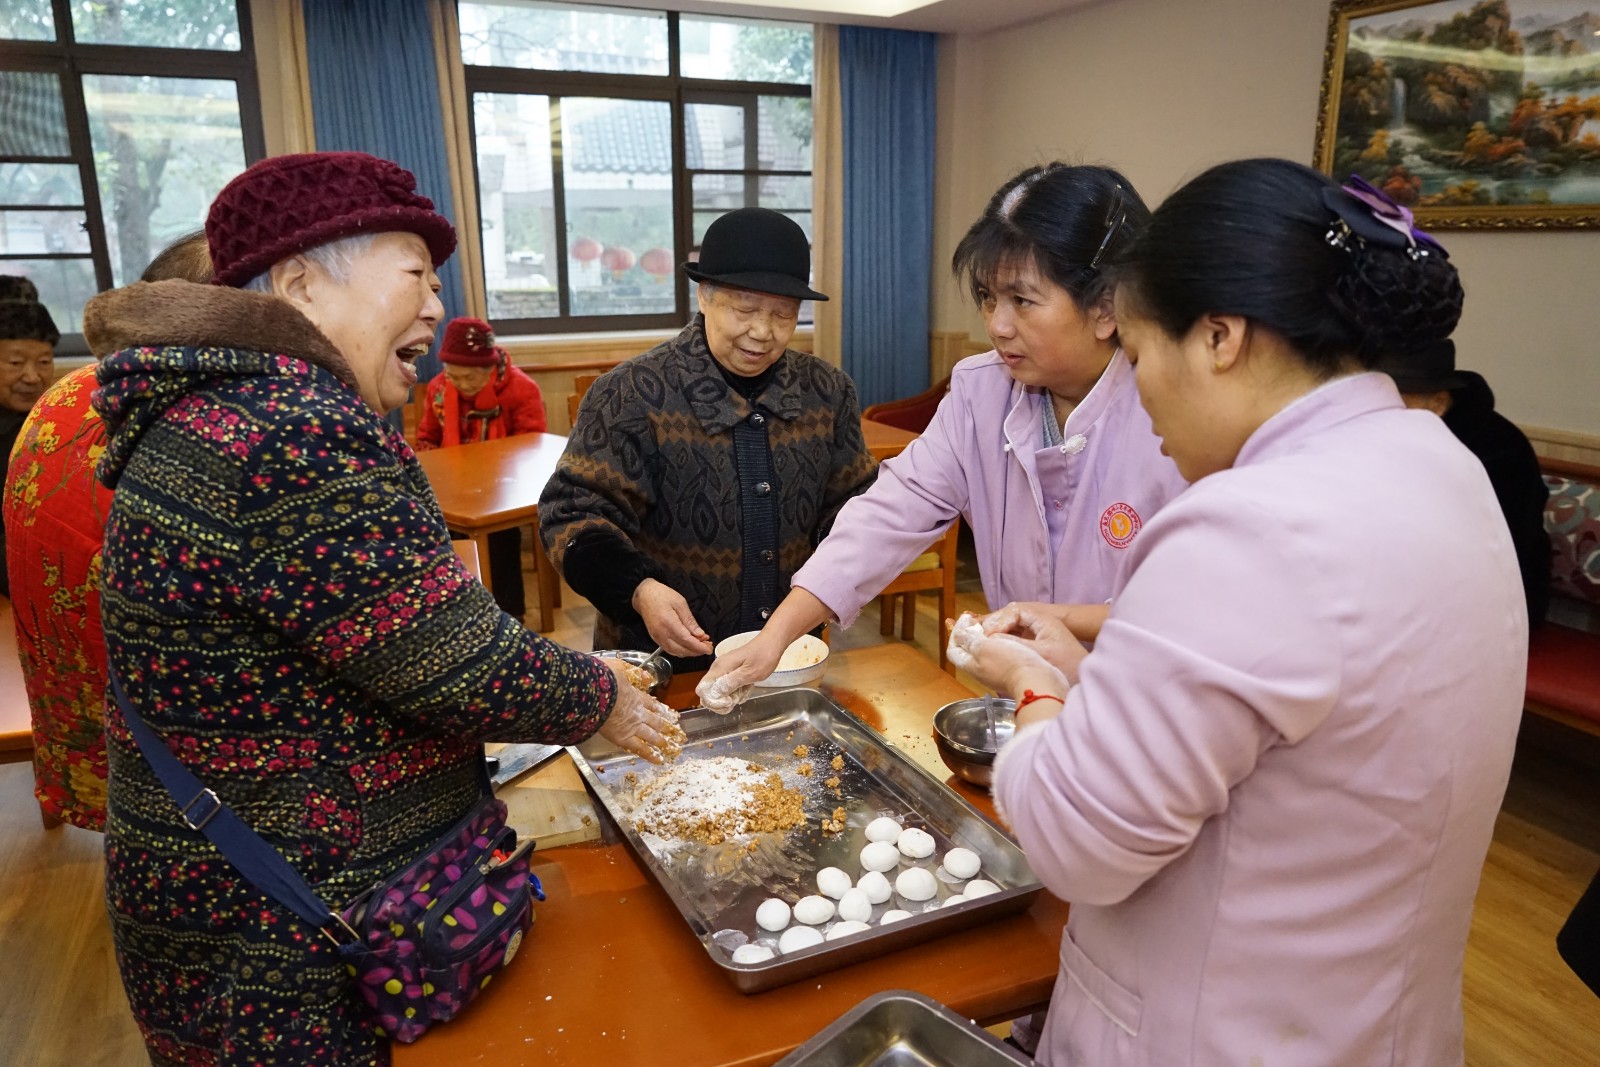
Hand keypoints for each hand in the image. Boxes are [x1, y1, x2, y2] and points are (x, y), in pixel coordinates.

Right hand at [597, 659, 679, 762]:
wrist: (594, 692)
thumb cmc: (601, 678)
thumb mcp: (619, 667)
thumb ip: (635, 672)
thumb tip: (648, 678)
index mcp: (635, 695)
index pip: (650, 704)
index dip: (659, 709)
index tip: (666, 712)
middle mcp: (637, 712)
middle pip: (655, 721)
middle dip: (666, 726)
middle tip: (675, 732)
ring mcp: (633, 726)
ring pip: (651, 735)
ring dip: (662, 741)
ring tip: (671, 746)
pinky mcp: (624, 738)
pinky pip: (640, 749)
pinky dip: (650, 755)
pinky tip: (659, 760)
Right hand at [632, 578, 712, 657]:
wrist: (644, 596)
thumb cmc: (661, 595)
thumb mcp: (680, 603)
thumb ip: (690, 621)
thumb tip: (700, 635)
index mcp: (668, 623)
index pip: (686, 640)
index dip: (699, 647)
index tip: (708, 649)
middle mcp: (661, 633)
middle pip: (682, 650)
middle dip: (696, 651)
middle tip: (708, 646)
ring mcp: (657, 638)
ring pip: (676, 652)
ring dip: (689, 652)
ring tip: (700, 646)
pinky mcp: (656, 639)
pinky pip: (670, 650)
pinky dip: (681, 651)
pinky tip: (688, 646)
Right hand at [697, 631, 785, 713]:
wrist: (773, 642)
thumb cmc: (764, 656)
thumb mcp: (749, 673)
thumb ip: (731, 683)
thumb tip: (715, 694)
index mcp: (719, 667)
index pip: (702, 689)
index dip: (712, 700)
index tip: (728, 702)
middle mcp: (718, 668)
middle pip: (710, 692)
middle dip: (722, 700)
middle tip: (739, 697)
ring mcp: (725, 669)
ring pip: (720, 690)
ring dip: (732, 696)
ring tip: (746, 690)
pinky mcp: (732, 670)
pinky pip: (728, 685)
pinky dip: (737, 690)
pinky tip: (747, 687)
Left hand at [947, 612, 1070, 726]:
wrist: (1037, 680)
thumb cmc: (1011, 663)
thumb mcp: (985, 647)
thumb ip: (969, 640)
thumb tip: (958, 633)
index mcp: (971, 665)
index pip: (953, 650)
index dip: (955, 633)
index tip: (966, 619)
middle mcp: (981, 671)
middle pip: (968, 652)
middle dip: (969, 634)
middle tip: (977, 621)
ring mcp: (996, 673)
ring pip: (984, 652)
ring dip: (985, 637)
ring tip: (992, 626)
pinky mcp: (1011, 672)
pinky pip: (999, 655)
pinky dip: (998, 643)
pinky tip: (1007, 636)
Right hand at [979, 603, 1089, 682]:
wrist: (1084, 673)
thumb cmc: (1067, 661)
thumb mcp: (1040, 652)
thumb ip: (1014, 643)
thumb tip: (991, 640)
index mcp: (1039, 616)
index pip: (1012, 611)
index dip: (997, 622)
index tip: (988, 636)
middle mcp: (1035, 618)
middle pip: (1007, 617)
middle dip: (992, 626)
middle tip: (978, 638)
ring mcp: (1033, 629)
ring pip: (1008, 626)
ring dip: (995, 633)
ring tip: (982, 644)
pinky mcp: (1032, 639)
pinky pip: (1012, 635)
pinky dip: (1001, 640)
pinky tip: (992, 649)